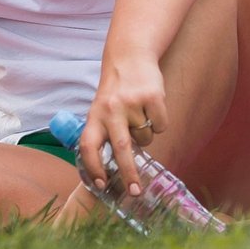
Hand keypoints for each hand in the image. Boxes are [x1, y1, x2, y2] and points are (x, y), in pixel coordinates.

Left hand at [80, 57, 168, 199]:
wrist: (130, 56)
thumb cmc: (115, 91)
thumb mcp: (100, 110)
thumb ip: (103, 134)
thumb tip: (110, 171)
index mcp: (95, 115)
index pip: (88, 146)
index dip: (92, 167)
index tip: (101, 184)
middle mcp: (111, 110)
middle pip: (121, 149)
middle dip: (129, 174)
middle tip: (136, 192)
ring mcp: (132, 103)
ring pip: (146, 138)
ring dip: (146, 135)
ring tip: (140, 115)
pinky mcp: (152, 97)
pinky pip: (161, 126)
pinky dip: (160, 122)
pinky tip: (151, 107)